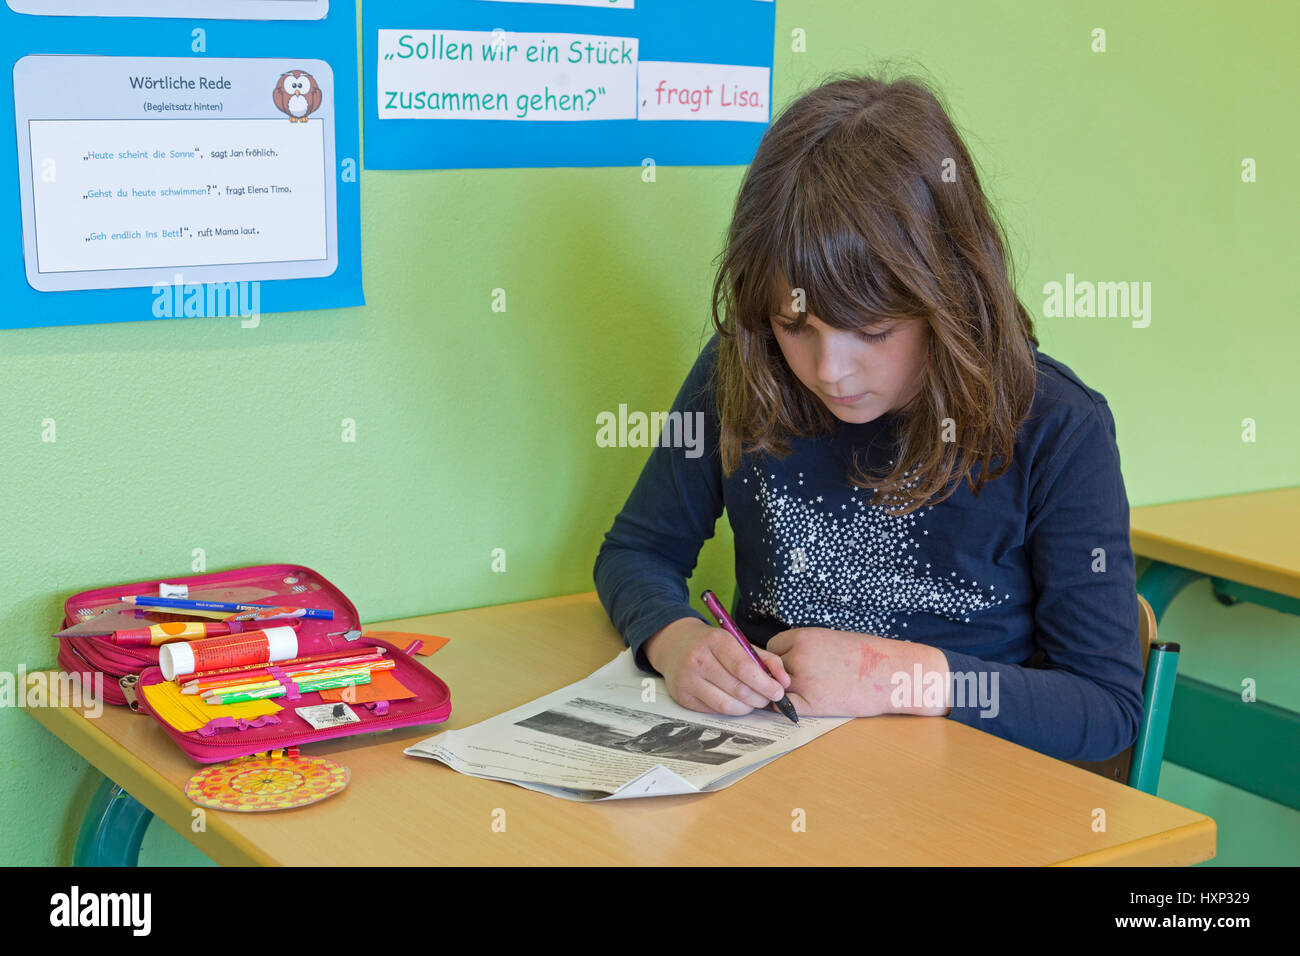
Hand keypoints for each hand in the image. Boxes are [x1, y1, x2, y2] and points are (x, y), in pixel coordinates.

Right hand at [644, 617, 790, 716]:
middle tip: (768, 698)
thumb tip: (785, 681)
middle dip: (759, 698)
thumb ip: (765, 659)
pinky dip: (731, 710)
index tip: (778, 691)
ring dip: (747, 707)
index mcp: (715, 640)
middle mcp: (698, 660)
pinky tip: (736, 702)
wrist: (675, 644)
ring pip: (726, 705)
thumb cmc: (712, 644)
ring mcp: (687, 680)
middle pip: (737, 689)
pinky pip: (714, 711)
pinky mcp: (682, 697)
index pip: (744, 668)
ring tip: (753, 701)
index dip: (764, 683)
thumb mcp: (738, 642)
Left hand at [765, 627, 950, 717]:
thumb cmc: (868, 656)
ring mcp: (803, 681)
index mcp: (804, 637)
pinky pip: (784, 706)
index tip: (793, 664)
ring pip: (775, 687)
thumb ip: (808, 647)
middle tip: (801, 680)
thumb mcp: (832, 639)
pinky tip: (806, 704)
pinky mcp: (812, 704)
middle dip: (782, 674)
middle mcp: (799, 657)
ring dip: (785, 690)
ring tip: (807, 692)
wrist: (894, 674)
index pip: (773, 648)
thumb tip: (788, 659)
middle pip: (771, 668)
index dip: (781, 657)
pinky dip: (789, 707)